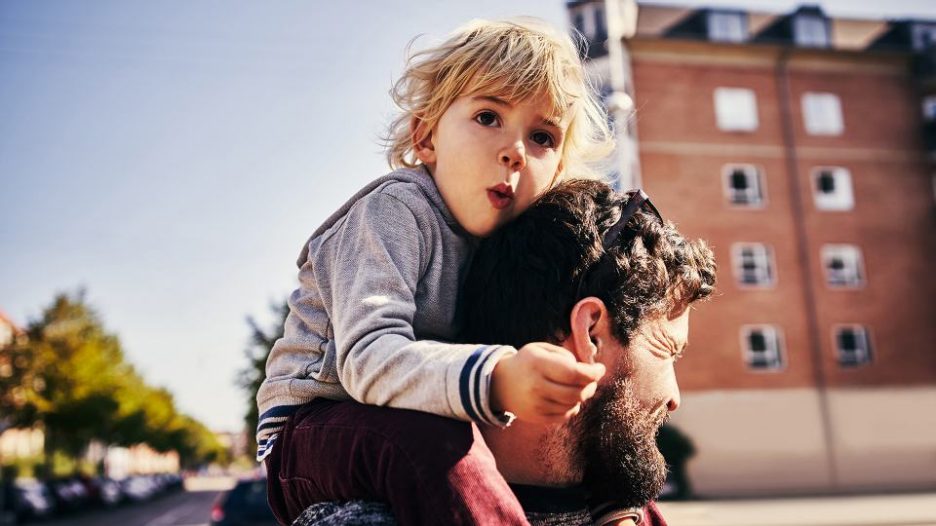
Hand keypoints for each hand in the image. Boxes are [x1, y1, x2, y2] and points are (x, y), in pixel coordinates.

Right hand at [490, 342, 605, 423]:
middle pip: (577, 392)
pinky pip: (565, 416)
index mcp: (538, 364)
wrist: (500, 384)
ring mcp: (536, 405)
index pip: (574, 373)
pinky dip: (572, 407)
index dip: (592, 373)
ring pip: (573, 405)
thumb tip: (592, 369)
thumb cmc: (528, 362)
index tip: (600, 369)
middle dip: (590, 386)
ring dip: (581, 396)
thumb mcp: (543, 350)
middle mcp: (536, 386)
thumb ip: (567, 356)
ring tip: (577, 387)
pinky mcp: (536, 418)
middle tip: (592, 379)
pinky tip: (566, 398)